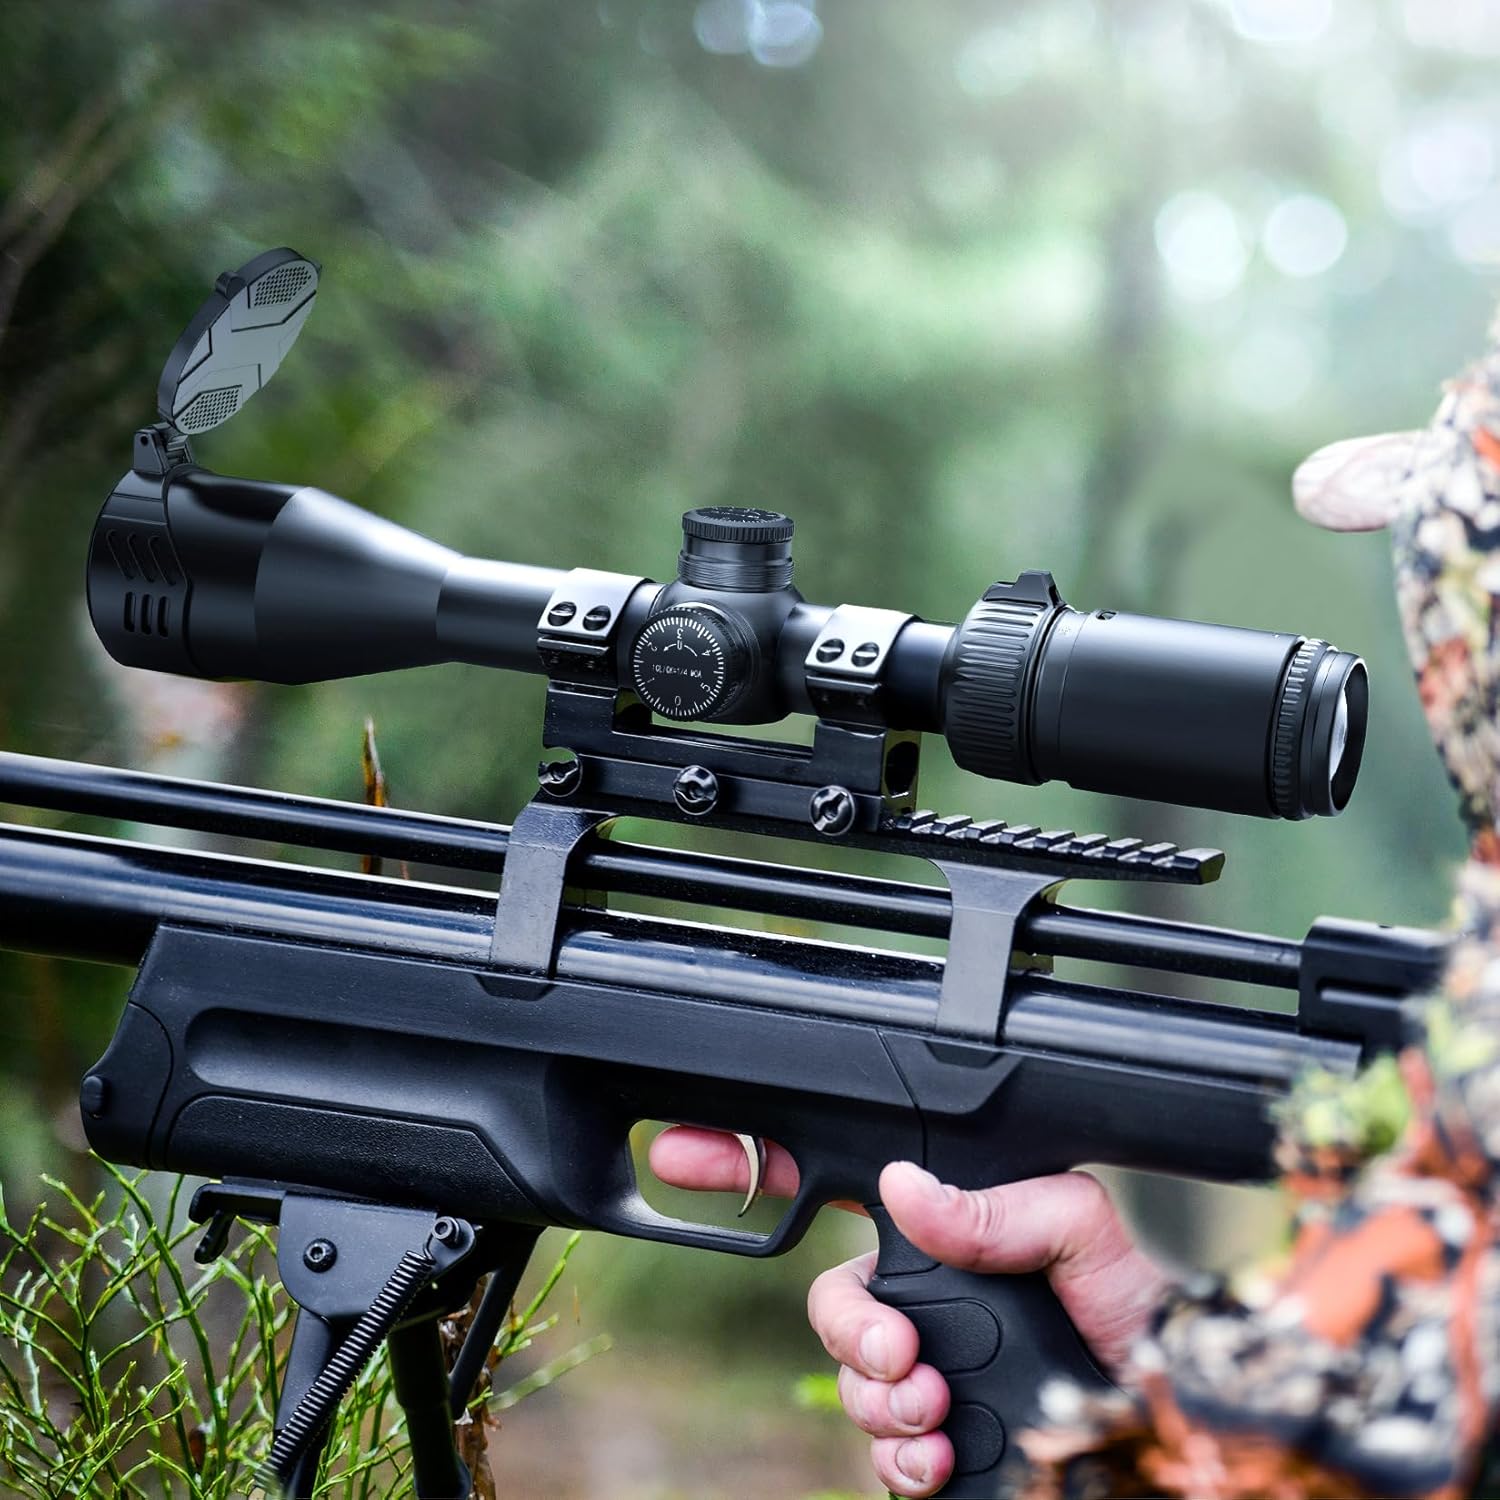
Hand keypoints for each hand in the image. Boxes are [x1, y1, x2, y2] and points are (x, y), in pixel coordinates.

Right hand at [649, 1129, 1169, 1497]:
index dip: (755, 1165)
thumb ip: (1002, 1204)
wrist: (1179, 1420)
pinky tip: (937, 1458)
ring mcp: (925, 1372)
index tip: (691, 1155)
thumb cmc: (1136, 1314)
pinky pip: (878, 1454)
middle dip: (843, 1327)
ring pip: (848, 1379)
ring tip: (937, 1410)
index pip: (834, 1185)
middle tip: (899, 1353)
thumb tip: (908, 1191)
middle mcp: (924, 1299)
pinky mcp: (934, 1444)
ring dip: (879, 1398)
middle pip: (828, 1299)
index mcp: (945, 1231)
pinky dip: (896, 1460)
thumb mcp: (1082, 1230)